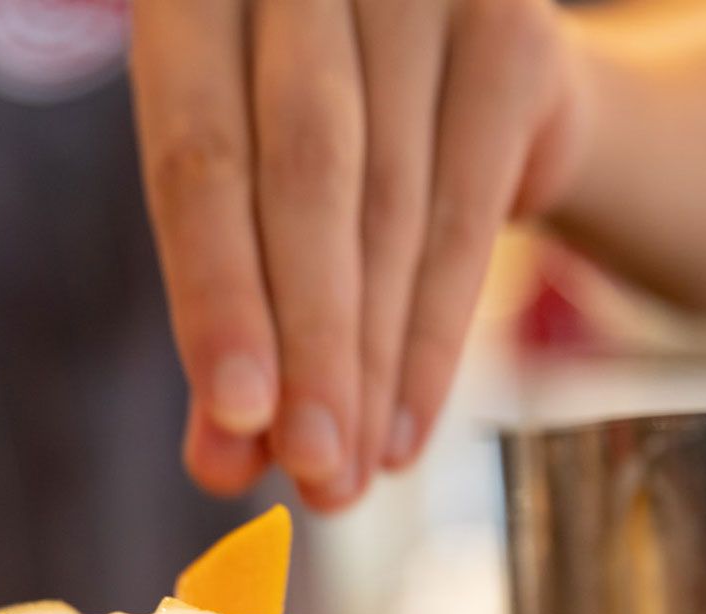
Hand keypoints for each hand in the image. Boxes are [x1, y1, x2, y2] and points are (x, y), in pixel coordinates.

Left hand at [133, 0, 588, 511]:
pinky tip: (406, 427)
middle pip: (306, 181)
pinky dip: (435, 337)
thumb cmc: (312, 139)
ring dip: (370, 363)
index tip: (232, 424)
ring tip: (349, 475)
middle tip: (314, 477)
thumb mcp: (245, 211)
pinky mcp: (509, 29)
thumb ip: (228, 320)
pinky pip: (470, 212)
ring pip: (392, 206)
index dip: (216, 297)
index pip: (196, 159)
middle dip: (310, 348)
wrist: (459, 60)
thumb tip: (220, 470)